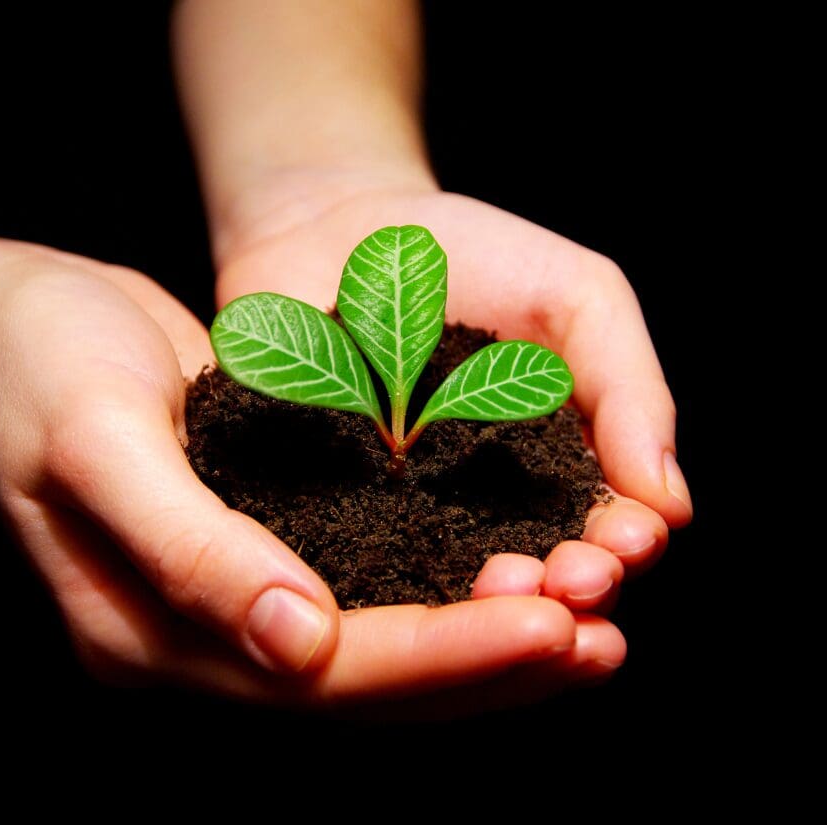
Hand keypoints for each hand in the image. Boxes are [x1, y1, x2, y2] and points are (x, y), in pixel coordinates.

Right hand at [0, 245, 617, 709]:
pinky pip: (361, 597)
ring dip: (477, 648)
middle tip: (599, 640)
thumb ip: (189, 547)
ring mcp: (222, 609)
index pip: (315, 674)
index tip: (550, 625)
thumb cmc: (44, 364)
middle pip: (360, 685)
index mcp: (143, 635)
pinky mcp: (252, 559)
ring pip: (371, 657)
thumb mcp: (98, 438)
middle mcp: (192, 643)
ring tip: (586, 630)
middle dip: (482, 666)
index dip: (438, 655)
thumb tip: (302, 646)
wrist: (16, 321)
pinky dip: (439, 598)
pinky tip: (509, 583)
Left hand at [214, 176, 691, 633]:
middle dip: (559, 593)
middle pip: (534, 582)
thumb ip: (630, 391)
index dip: (620, 547)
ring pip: (446, 591)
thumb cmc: (470, 253)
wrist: (338, 223)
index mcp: (555, 475)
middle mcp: (481, 513)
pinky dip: (377, 583)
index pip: (605, 536)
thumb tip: (672, 503)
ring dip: (482, 610)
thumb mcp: (578, 298)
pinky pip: (347, 563)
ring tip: (496, 591)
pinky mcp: (320, 514)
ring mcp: (399, 520)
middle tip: (564, 584)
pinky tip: (400, 591)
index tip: (621, 541)